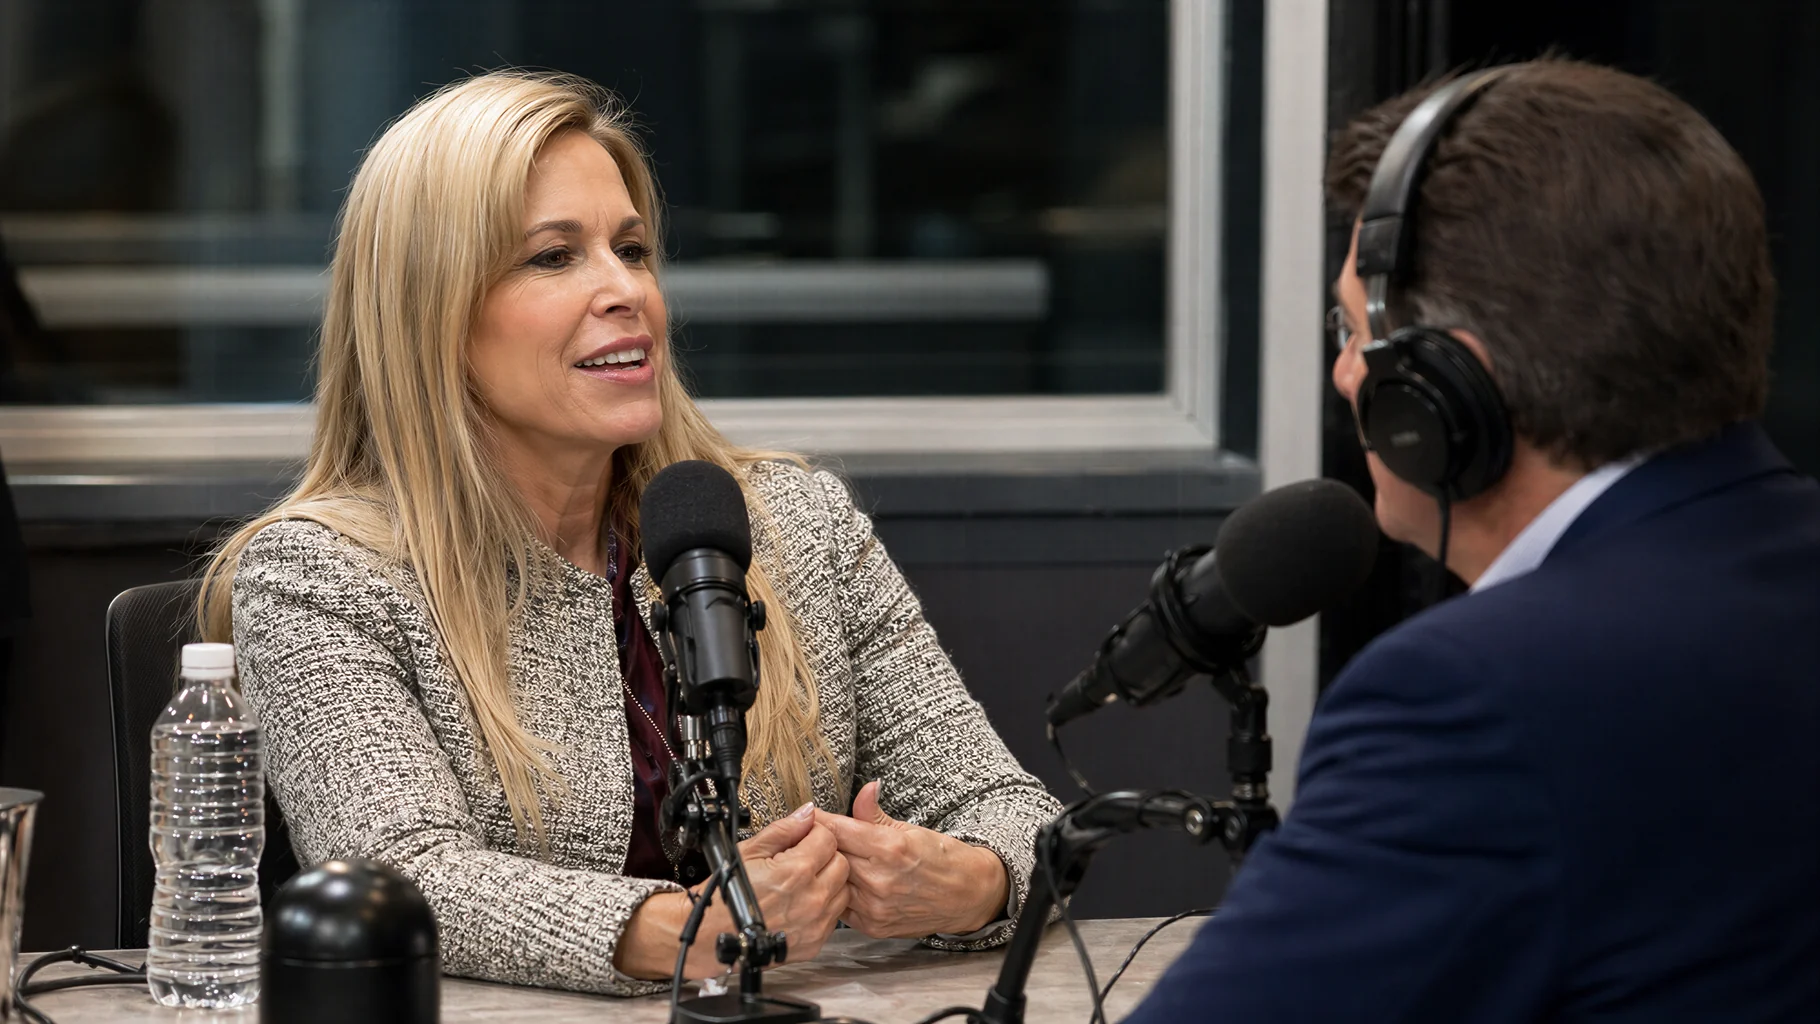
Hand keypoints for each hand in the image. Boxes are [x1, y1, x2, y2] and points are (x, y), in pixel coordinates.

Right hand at [617, 802, 848, 979]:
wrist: (711, 936)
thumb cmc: (726, 895)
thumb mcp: (750, 851)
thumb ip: (784, 830)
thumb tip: (806, 813)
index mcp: (797, 871)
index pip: (828, 838)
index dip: (815, 833)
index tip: (805, 838)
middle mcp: (812, 899)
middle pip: (842, 863)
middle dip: (826, 856)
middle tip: (804, 859)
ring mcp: (816, 923)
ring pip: (843, 890)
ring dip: (829, 882)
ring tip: (803, 882)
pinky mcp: (815, 942)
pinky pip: (834, 917)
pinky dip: (824, 907)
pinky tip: (802, 903)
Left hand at [815, 781, 1009, 938]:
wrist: (967, 897)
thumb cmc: (941, 858)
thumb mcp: (910, 829)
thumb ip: (875, 813)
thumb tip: (864, 787)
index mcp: (890, 848)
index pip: (836, 830)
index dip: (819, 821)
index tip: (809, 815)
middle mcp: (880, 880)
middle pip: (828, 856)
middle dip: (817, 844)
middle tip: (809, 835)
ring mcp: (874, 907)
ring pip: (830, 882)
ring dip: (824, 870)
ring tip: (821, 860)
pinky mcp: (872, 927)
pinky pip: (840, 906)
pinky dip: (838, 892)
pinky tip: (841, 882)